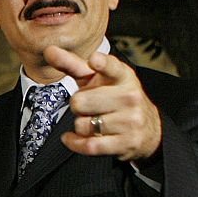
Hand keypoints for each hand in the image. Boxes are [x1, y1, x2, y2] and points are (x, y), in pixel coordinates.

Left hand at [44, 45, 161, 161]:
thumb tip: (49, 51)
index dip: (102, 64)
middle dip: (77, 106)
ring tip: (92, 120)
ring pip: (82, 125)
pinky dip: (74, 143)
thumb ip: (73, 65)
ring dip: (80, 125)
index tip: (94, 60)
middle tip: (89, 106)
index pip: (111, 67)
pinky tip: (71, 137)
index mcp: (123, 76)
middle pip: (80, 102)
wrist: (148, 128)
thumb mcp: (98, 79)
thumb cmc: (115, 98)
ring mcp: (130, 120)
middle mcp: (129, 96)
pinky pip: (89, 145)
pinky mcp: (125, 142)